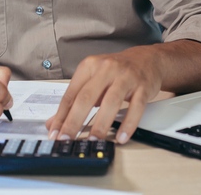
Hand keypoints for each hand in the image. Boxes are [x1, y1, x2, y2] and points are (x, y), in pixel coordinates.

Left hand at [46, 46, 162, 144]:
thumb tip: (53, 123)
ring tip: (93, 140)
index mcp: (90, 66)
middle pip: (86, 97)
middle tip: (67, 139)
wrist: (146, 59)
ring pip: (111, 102)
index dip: (61, 115)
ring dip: (100, 124)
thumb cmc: (116, 71)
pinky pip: (135, 108)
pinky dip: (128, 124)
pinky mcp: (143, 87)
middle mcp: (106, 69)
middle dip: (74, 121)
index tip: (54, 133)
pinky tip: (121, 137)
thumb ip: (73, 101)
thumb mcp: (92, 80)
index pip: (71, 94)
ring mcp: (126, 77)